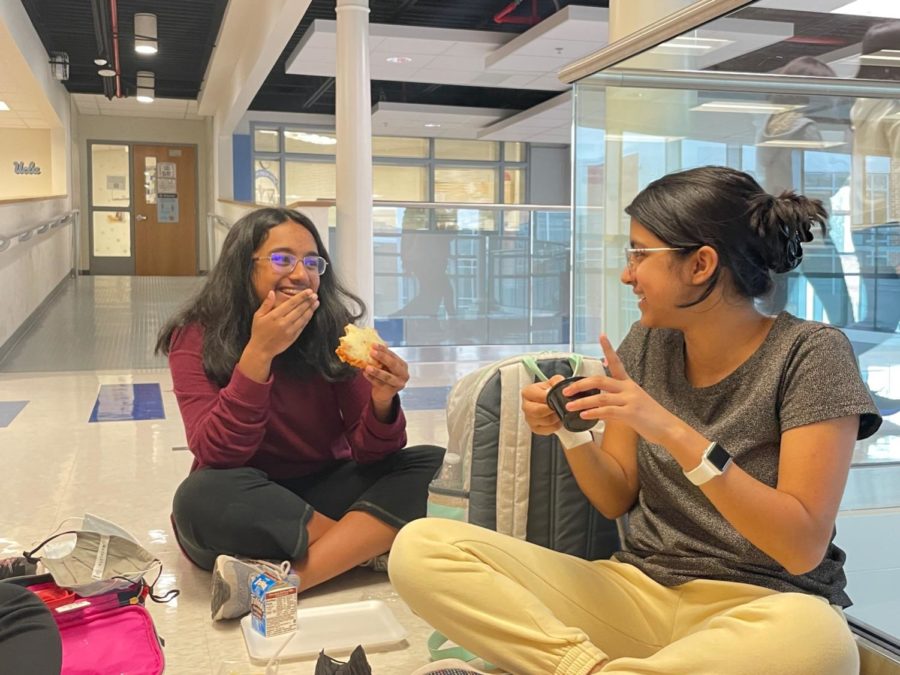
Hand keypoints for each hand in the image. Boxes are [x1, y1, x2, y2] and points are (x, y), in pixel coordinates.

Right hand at [247, 289, 318, 359]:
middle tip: (315, 295)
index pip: (291, 303)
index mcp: (275, 316)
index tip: (309, 291)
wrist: (261, 350)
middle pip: (299, 309)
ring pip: (303, 318)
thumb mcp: (258, 316)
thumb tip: (272, 292)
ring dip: (310, 309)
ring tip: (316, 302)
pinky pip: (302, 326)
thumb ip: (266, 304)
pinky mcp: (293, 337)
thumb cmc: (258, 331)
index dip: (301, 296)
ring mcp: (289, 330)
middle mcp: (283, 322)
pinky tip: (311, 313)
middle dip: (308, 301)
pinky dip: (308, 319)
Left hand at [364, 343, 408, 404]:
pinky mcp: (392, 391)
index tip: (373, 345)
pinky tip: (365, 374)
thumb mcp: (384, 366)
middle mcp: (403, 374)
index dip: (383, 350)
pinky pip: (380, 384)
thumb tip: (372, 346)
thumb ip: (381, 358)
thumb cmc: (384, 376)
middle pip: (393, 364)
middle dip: (382, 358)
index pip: (393, 355)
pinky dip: (372, 379)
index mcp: (402, 365)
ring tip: (367, 367)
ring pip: (387, 376)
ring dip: (377, 371)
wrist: (383, 394)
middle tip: (372, 352)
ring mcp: (398, 383)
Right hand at [521, 374, 565, 435]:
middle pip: (537, 411)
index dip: (549, 398)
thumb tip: (559, 387)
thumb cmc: (550, 392)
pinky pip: (547, 430)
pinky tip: (558, 420)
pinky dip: (555, 425)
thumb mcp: (554, 382)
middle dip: (551, 410)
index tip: (557, 398)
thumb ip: (557, 381)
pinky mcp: (535, 428)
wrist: (551, 402)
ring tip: (560, 412)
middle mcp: (526, 406)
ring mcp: (529, 418)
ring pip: (544, 421)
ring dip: (555, 417)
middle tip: (559, 407)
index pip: (537, 396)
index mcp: (528, 392)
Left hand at [562, 334, 677, 446]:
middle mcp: (628, 388)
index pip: (616, 362)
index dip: (608, 348)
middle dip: (580, 384)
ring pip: (600, 397)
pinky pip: (607, 411)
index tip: (601, 335)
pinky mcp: (631, 413)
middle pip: (600, 380)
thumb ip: (617, 398)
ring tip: (569, 406)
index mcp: (628, 383)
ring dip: (582, 402)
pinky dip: (593, 413)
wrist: (669, 428)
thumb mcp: (634, 401)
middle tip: (565, 390)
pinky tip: (583, 416)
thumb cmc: (650, 416)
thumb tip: (598, 400)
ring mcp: (630, 400)